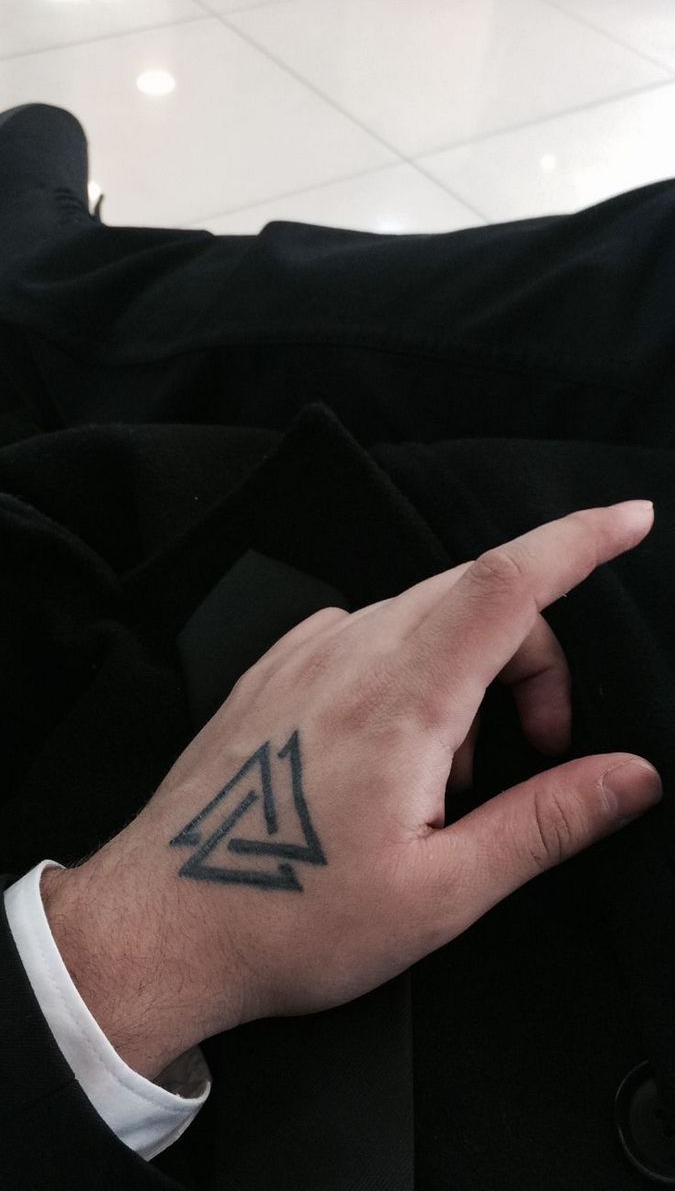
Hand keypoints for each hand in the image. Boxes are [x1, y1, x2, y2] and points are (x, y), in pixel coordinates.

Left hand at [42, 499, 662, 1079]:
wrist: (161, 925)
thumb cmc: (290, 918)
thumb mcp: (440, 892)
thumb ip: (546, 821)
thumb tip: (633, 776)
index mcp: (399, 700)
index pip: (506, 582)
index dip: (578, 540)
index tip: (630, 521)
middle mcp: (347, 653)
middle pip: (476, 596)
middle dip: (535, 654)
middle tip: (543, 748)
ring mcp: (303, 654)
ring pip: (423, 615)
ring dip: (471, 674)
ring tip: (450, 780)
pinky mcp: (275, 668)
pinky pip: (370, 634)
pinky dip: (413, 673)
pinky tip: (393, 756)